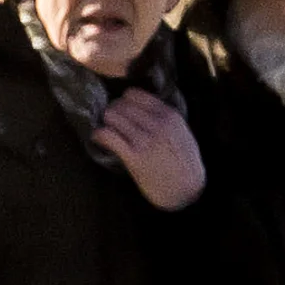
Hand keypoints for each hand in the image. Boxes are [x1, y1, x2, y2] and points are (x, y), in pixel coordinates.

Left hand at [95, 90, 204, 209]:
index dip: (123, 101)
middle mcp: (157, 124)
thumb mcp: (181, 132)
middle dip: (112, 112)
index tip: (120, 108)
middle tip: (110, 121)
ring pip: (113, 117)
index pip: (135, 95)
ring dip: (106, 123)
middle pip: (121, 105)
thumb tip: (143, 107)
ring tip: (106, 130)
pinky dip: (99, 135)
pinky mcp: (134, 156)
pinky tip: (98, 138)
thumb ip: (165, 118)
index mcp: (169, 116)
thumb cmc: (184, 162)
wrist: (186, 188)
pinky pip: (108, 136)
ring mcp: (145, 140)